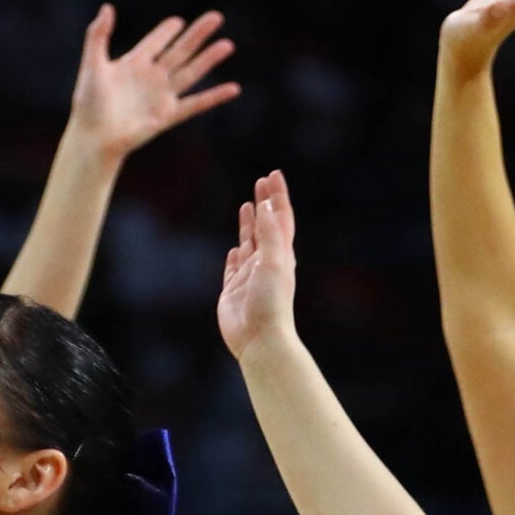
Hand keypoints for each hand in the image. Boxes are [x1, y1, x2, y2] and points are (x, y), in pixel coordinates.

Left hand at [67, 5, 239, 163]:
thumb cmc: (88, 104)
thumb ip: (98, 36)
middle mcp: (151, 78)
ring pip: (191, 72)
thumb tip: (108, 7)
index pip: (155, 42)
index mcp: (133, 63)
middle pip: (180, 51)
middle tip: (216, 17)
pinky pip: (196, 104)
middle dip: (198, 34)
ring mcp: (161, 96)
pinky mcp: (168, 115)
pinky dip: (215, 97)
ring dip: (210, 59)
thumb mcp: (92, 64)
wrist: (95, 137)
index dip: (166, 31)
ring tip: (227, 45)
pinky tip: (233, 89)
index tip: (179, 21)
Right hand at [218, 171, 299, 361]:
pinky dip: (235, 256)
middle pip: (266, 226)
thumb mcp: (273, 262)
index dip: (277, 196)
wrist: (260, 340)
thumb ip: (269, 233)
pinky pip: (234, 268)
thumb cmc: (271, 303)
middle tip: (261, 181)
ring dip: (249, 225)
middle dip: (264, 203)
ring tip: (247, 206)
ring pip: (249, 244)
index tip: (273, 174)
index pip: (280, 218)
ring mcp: (250, 277)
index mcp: (281, 255)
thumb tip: (266, 203)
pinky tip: (235, 249)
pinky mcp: (234, 291)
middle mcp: (267, 263)